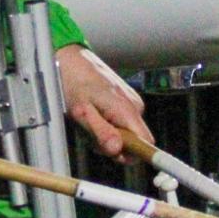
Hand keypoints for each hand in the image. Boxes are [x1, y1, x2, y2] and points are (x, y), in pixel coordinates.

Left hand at [55, 44, 149, 158]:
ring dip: (108, 135)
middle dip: (114, 145)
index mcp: (126, 109)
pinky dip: (109, 125)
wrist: (73, 61)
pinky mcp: (127, 101)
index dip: (133, 154)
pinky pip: (123, 123)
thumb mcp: (82, 113)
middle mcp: (135, 105)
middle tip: (91, 134)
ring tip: (90, 121)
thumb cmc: (74, 84)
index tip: (116, 156)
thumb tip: (117, 150)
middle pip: (134, 141)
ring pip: (127, 133)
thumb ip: (101, 132)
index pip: (146, 143)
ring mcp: (132, 102)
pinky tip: (95, 115)